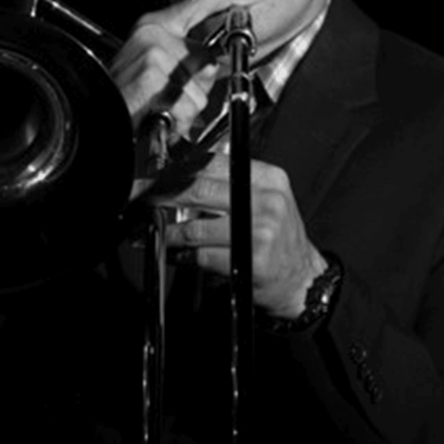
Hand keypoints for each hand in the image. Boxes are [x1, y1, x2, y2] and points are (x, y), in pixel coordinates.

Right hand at [109, 0, 264, 138]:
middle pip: (209, 58)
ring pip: (201, 89)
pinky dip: (178, 122)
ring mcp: (155, 54)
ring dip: (186, 110)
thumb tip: (216, 64)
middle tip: (170, 96)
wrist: (94, 113)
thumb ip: (184, 57)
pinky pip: (188, 105)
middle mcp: (154, 34)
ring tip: (160, 109)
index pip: (198, 3)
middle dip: (198, 85)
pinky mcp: (154, 75)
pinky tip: (157, 117)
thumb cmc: (124, 94)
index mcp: (153, 27)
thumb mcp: (150, 64)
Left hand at [158, 153, 326, 318]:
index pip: (214, 164)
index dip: (178, 169)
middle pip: (199, 189)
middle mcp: (265, 201)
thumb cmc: (279, 239)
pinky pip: (201, 255)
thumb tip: (181, 176)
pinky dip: (180, 255)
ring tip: (152, 230)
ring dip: (166, 231)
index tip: (157, 175)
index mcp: (269, 179)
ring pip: (195, 227)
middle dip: (162, 194)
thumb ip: (231, 185)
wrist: (303, 279)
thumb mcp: (267, 200)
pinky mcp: (250, 260)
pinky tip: (172, 253)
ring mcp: (259, 231)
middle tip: (141, 198)